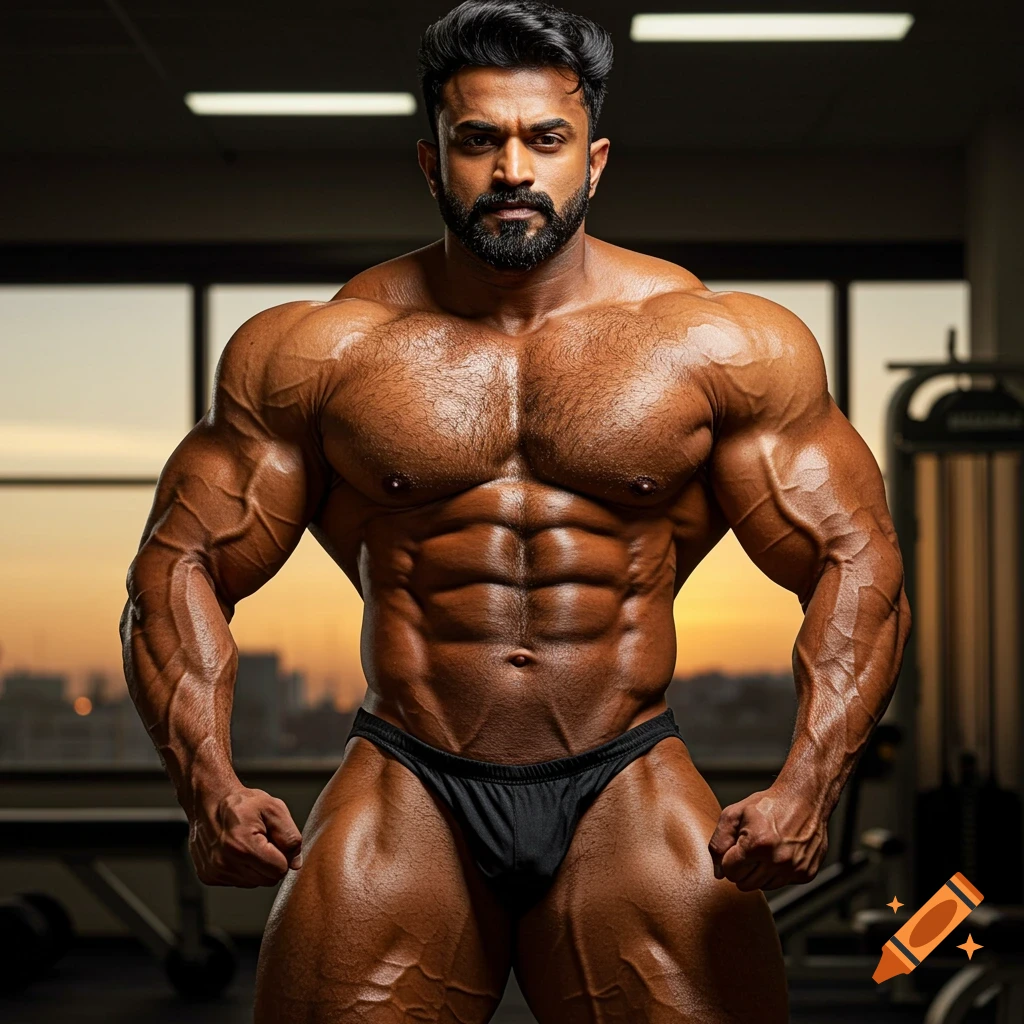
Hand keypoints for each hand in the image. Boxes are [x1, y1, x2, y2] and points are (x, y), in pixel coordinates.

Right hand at [189, 785, 303, 887]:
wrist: (211, 800)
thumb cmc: (242, 803)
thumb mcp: (274, 808)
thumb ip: (290, 836)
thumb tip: (295, 862)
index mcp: (243, 845)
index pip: (280, 870)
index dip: (284, 854)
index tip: (275, 839)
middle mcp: (225, 863)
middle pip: (268, 880)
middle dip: (272, 861)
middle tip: (263, 840)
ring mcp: (215, 872)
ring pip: (255, 882)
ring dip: (257, 866)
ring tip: (249, 843)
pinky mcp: (209, 876)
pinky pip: (239, 881)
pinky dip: (243, 868)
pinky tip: (238, 851)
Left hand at [707, 785, 828, 891]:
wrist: (804, 799)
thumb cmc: (767, 805)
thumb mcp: (734, 814)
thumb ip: (719, 842)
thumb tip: (718, 872)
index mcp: (757, 844)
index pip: (730, 872)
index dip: (729, 859)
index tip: (736, 847)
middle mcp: (778, 860)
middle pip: (745, 884)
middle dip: (742, 868)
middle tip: (749, 849)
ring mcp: (794, 869)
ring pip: (762, 886)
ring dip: (759, 872)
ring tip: (764, 850)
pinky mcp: (806, 873)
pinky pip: (781, 884)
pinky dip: (776, 872)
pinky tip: (779, 853)